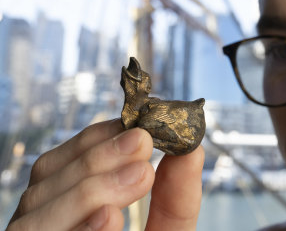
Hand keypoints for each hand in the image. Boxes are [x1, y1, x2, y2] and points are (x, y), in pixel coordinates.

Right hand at [6, 119, 204, 230]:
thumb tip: (191, 148)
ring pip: (34, 220)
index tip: (134, 123)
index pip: (59, 166)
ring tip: (139, 175)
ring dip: (87, 190)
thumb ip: (174, 199)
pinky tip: (106, 219)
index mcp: (64, 216)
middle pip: (44, 187)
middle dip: (96, 160)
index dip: (94, 140)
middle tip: (143, 143)